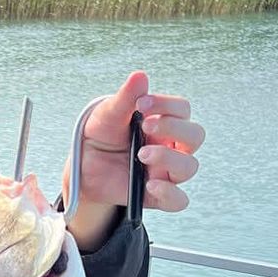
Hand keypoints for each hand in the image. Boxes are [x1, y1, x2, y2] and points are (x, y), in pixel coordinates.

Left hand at [61, 70, 204, 246]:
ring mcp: (166, 171)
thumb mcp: (108, 114)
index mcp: (164, 122)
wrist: (82, 167)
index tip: (142, 104)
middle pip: (195, 136)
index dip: (167, 105)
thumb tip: (140, 76)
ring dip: (168, 158)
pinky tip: (151, 185)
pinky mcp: (157, 195)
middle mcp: (171, 146)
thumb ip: (125, 98)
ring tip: (141, 154)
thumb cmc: (100, 135)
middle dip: (173, 128)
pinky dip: (170, 193)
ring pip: (189, 166)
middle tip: (145, 125)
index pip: (182, 110)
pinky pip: (178, 200)